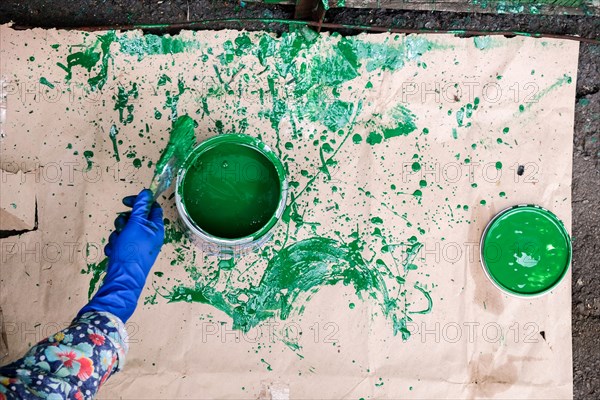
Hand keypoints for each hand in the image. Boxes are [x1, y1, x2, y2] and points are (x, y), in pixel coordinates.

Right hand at [79, 189, 164, 322]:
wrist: (123, 278)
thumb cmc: (132, 251)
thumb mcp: (136, 224)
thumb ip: (141, 207)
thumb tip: (147, 192)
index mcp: (156, 228)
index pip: (151, 207)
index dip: (139, 202)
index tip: (125, 201)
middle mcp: (149, 236)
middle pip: (135, 218)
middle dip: (123, 221)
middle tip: (121, 227)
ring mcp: (139, 245)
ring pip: (124, 230)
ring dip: (117, 234)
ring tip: (118, 243)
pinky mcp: (129, 253)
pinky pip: (119, 242)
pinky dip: (115, 245)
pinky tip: (114, 252)